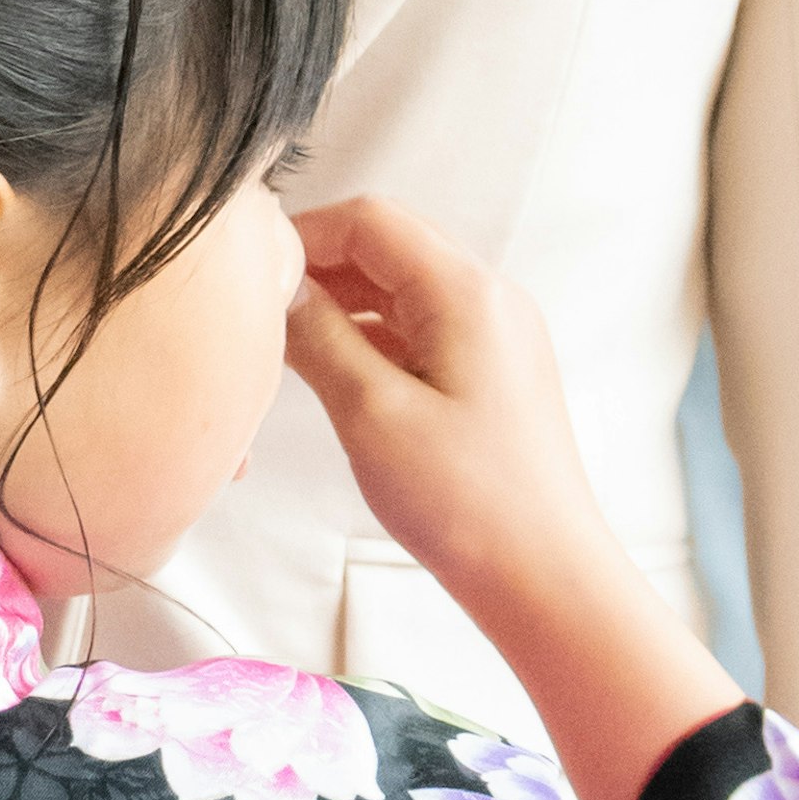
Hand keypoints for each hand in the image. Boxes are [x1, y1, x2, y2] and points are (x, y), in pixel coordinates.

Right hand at [288, 193, 739, 799]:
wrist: (546, 579)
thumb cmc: (468, 505)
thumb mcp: (371, 413)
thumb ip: (317, 336)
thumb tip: (274, 288)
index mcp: (466, 291)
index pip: (370, 220)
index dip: (303, 234)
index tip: (251, 272)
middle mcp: (490, 298)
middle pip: (388, 249)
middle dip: (319, 270)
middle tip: (260, 312)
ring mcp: (498, 337)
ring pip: (402, 293)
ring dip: (343, 307)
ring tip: (287, 347)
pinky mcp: (496, 376)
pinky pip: (424, 333)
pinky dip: (374, 340)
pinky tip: (336, 376)